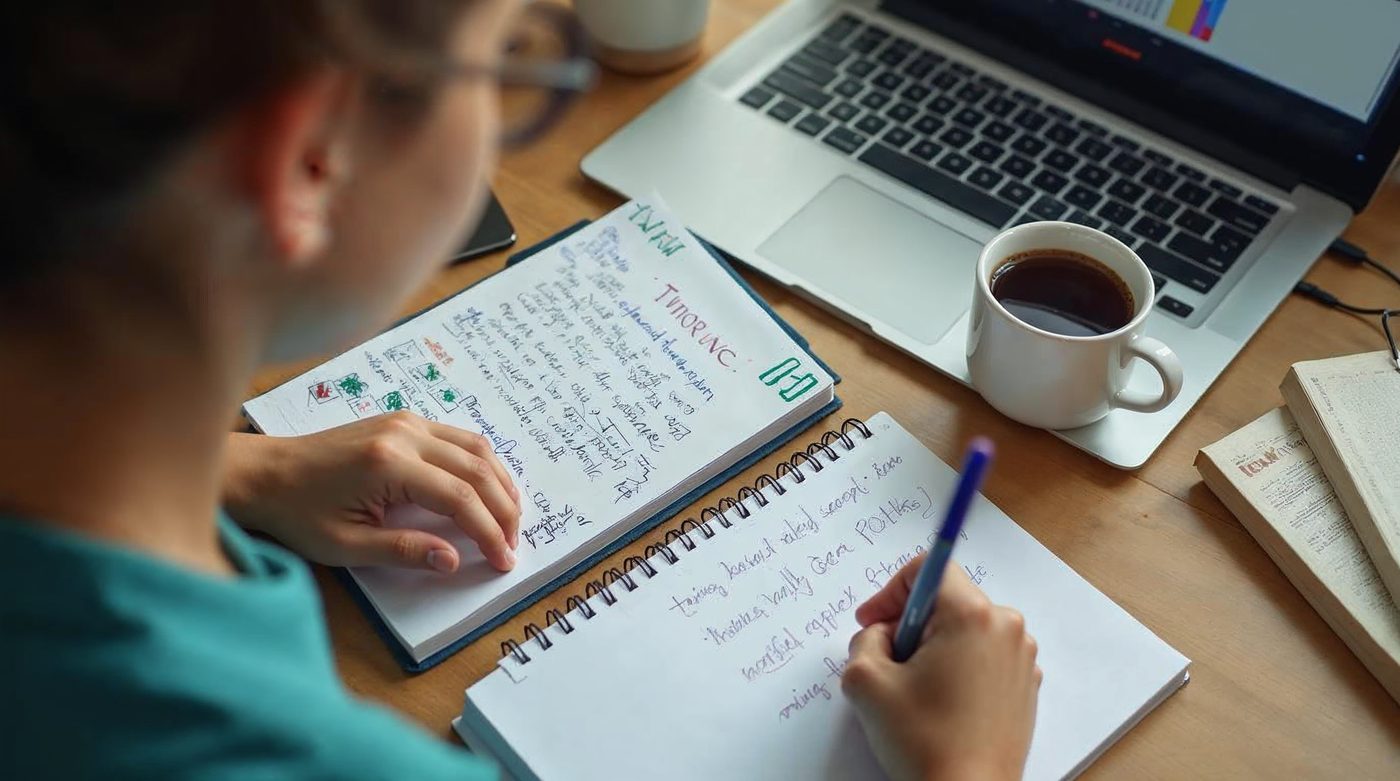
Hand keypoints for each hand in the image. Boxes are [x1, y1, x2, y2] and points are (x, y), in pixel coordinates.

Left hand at [223, 412, 520, 572]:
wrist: (265, 474)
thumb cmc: (297, 513)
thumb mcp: (345, 545)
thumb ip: (403, 550)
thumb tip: (453, 559)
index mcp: (389, 464)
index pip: (459, 497)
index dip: (489, 531)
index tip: (504, 560)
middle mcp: (404, 434)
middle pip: (477, 468)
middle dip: (504, 509)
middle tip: (514, 543)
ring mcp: (406, 421)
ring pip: (476, 447)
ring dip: (500, 483)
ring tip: (511, 518)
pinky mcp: (404, 421)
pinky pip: (459, 438)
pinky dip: (482, 464)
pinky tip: (488, 488)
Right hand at [842, 555, 1039, 780]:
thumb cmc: (925, 742)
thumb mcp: (865, 679)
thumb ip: (864, 639)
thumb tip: (881, 634)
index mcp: (972, 616)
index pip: (928, 569)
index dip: (890, 592)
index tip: (874, 623)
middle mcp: (1006, 629)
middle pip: (946, 601)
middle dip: (909, 626)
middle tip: (889, 664)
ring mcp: (1021, 659)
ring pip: (963, 630)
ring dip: (933, 649)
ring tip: (915, 691)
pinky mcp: (1025, 687)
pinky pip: (983, 657)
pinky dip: (958, 669)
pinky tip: (940, 704)